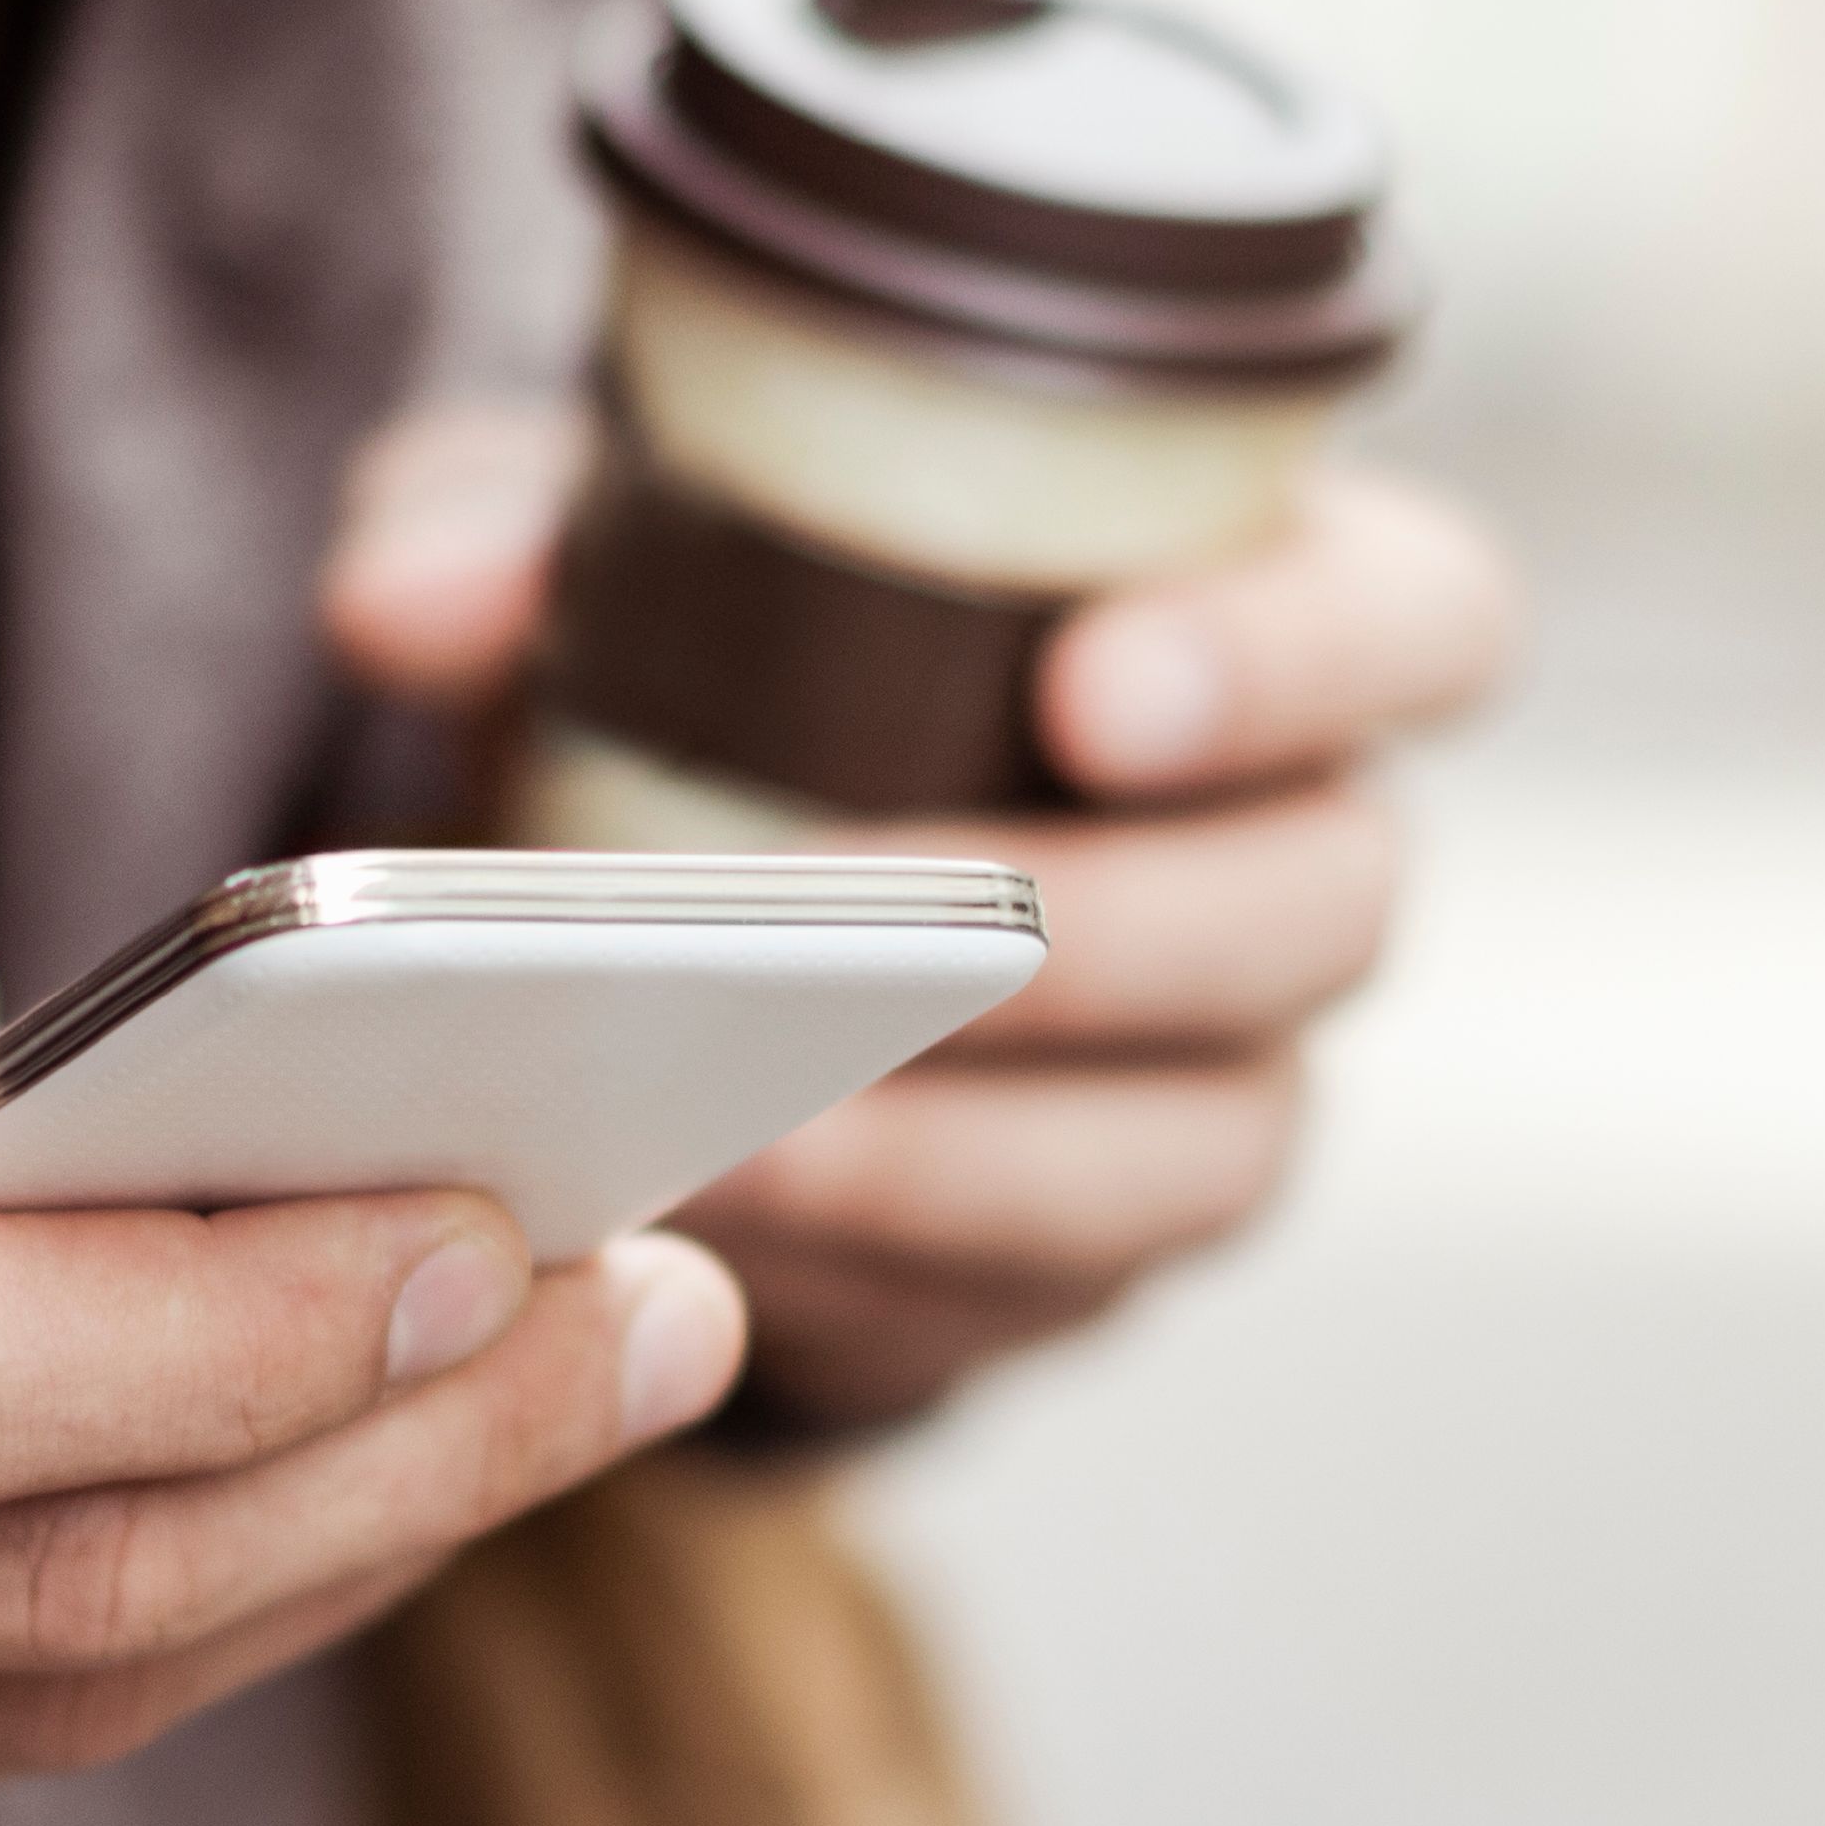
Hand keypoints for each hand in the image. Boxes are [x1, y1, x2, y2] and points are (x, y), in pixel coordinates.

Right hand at [0, 637, 750, 1825]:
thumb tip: (48, 1071)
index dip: (233, 1332)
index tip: (508, 1213)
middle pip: (22, 1592)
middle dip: (407, 1454)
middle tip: (676, 1300)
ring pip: (3, 1714)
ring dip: (327, 1557)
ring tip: (561, 1381)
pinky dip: (112, 1620)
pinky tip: (283, 1476)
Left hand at [321, 409, 1514, 1431]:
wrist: (717, 928)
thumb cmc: (739, 666)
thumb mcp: (631, 559)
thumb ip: (522, 532)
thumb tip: (405, 601)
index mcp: (1270, 624)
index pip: (1419, 620)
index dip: (1301, 656)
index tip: (1093, 688)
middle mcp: (1302, 858)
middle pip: (1328, 906)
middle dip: (1116, 932)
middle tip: (898, 941)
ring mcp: (1232, 1079)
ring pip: (1217, 1141)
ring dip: (986, 1144)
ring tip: (765, 1132)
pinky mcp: (1107, 1253)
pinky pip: (1061, 1293)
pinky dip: (895, 1268)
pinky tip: (731, 1229)